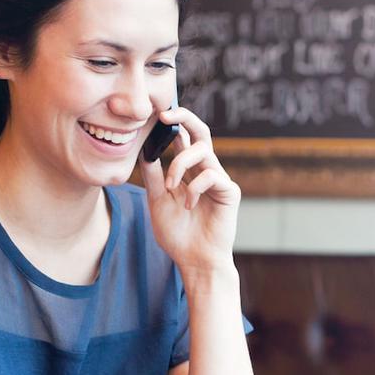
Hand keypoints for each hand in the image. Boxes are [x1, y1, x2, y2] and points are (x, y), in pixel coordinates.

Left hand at [138, 108, 240, 274]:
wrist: (194, 260)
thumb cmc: (177, 234)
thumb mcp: (157, 201)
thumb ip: (153, 176)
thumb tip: (144, 150)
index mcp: (188, 171)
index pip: (182, 137)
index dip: (172, 122)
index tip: (154, 114)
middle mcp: (205, 170)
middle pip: (200, 131)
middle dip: (184, 117)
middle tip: (165, 115)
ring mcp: (218, 179)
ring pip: (201, 151)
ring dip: (179, 165)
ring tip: (170, 188)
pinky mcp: (229, 191)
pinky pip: (211, 175)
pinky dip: (194, 188)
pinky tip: (188, 206)